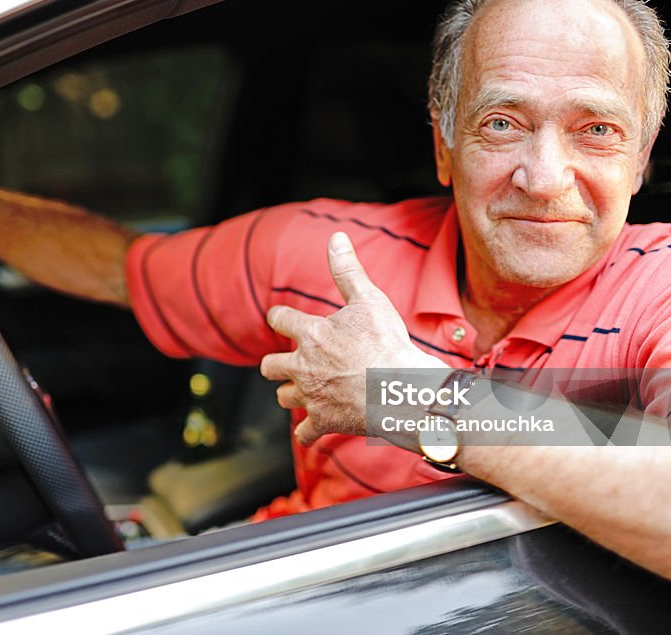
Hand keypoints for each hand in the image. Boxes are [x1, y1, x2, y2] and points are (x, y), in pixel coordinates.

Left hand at [260, 231, 445, 445]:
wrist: (401, 390)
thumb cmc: (386, 343)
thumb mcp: (368, 299)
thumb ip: (347, 270)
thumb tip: (336, 238)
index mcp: (310, 334)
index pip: (279, 319)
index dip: (280, 316)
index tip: (281, 317)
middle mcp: (302, 367)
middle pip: (270, 367)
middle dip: (276, 364)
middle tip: (286, 363)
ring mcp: (311, 397)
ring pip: (283, 398)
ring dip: (290, 394)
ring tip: (304, 390)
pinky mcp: (323, 423)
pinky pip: (304, 433)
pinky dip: (307, 432)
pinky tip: (313, 429)